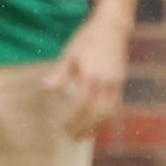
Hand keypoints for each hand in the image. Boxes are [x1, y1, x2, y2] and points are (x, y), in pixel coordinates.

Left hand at [45, 16, 130, 136]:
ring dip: (96, 127)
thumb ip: (59, 74)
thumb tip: (44, 89)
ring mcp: (116, 84)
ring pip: (108, 114)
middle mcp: (106, 83)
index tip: (62, 128)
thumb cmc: (87, 39)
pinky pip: (116, 107)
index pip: (82, 106)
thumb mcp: (70, 54)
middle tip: (71, 137)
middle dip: (83, 128)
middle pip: (96, 114)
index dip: (73, 120)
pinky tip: (96, 123)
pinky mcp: (121, 83)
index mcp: (91, 76)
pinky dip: (106, 119)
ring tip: (84, 135)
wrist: (112, 28)